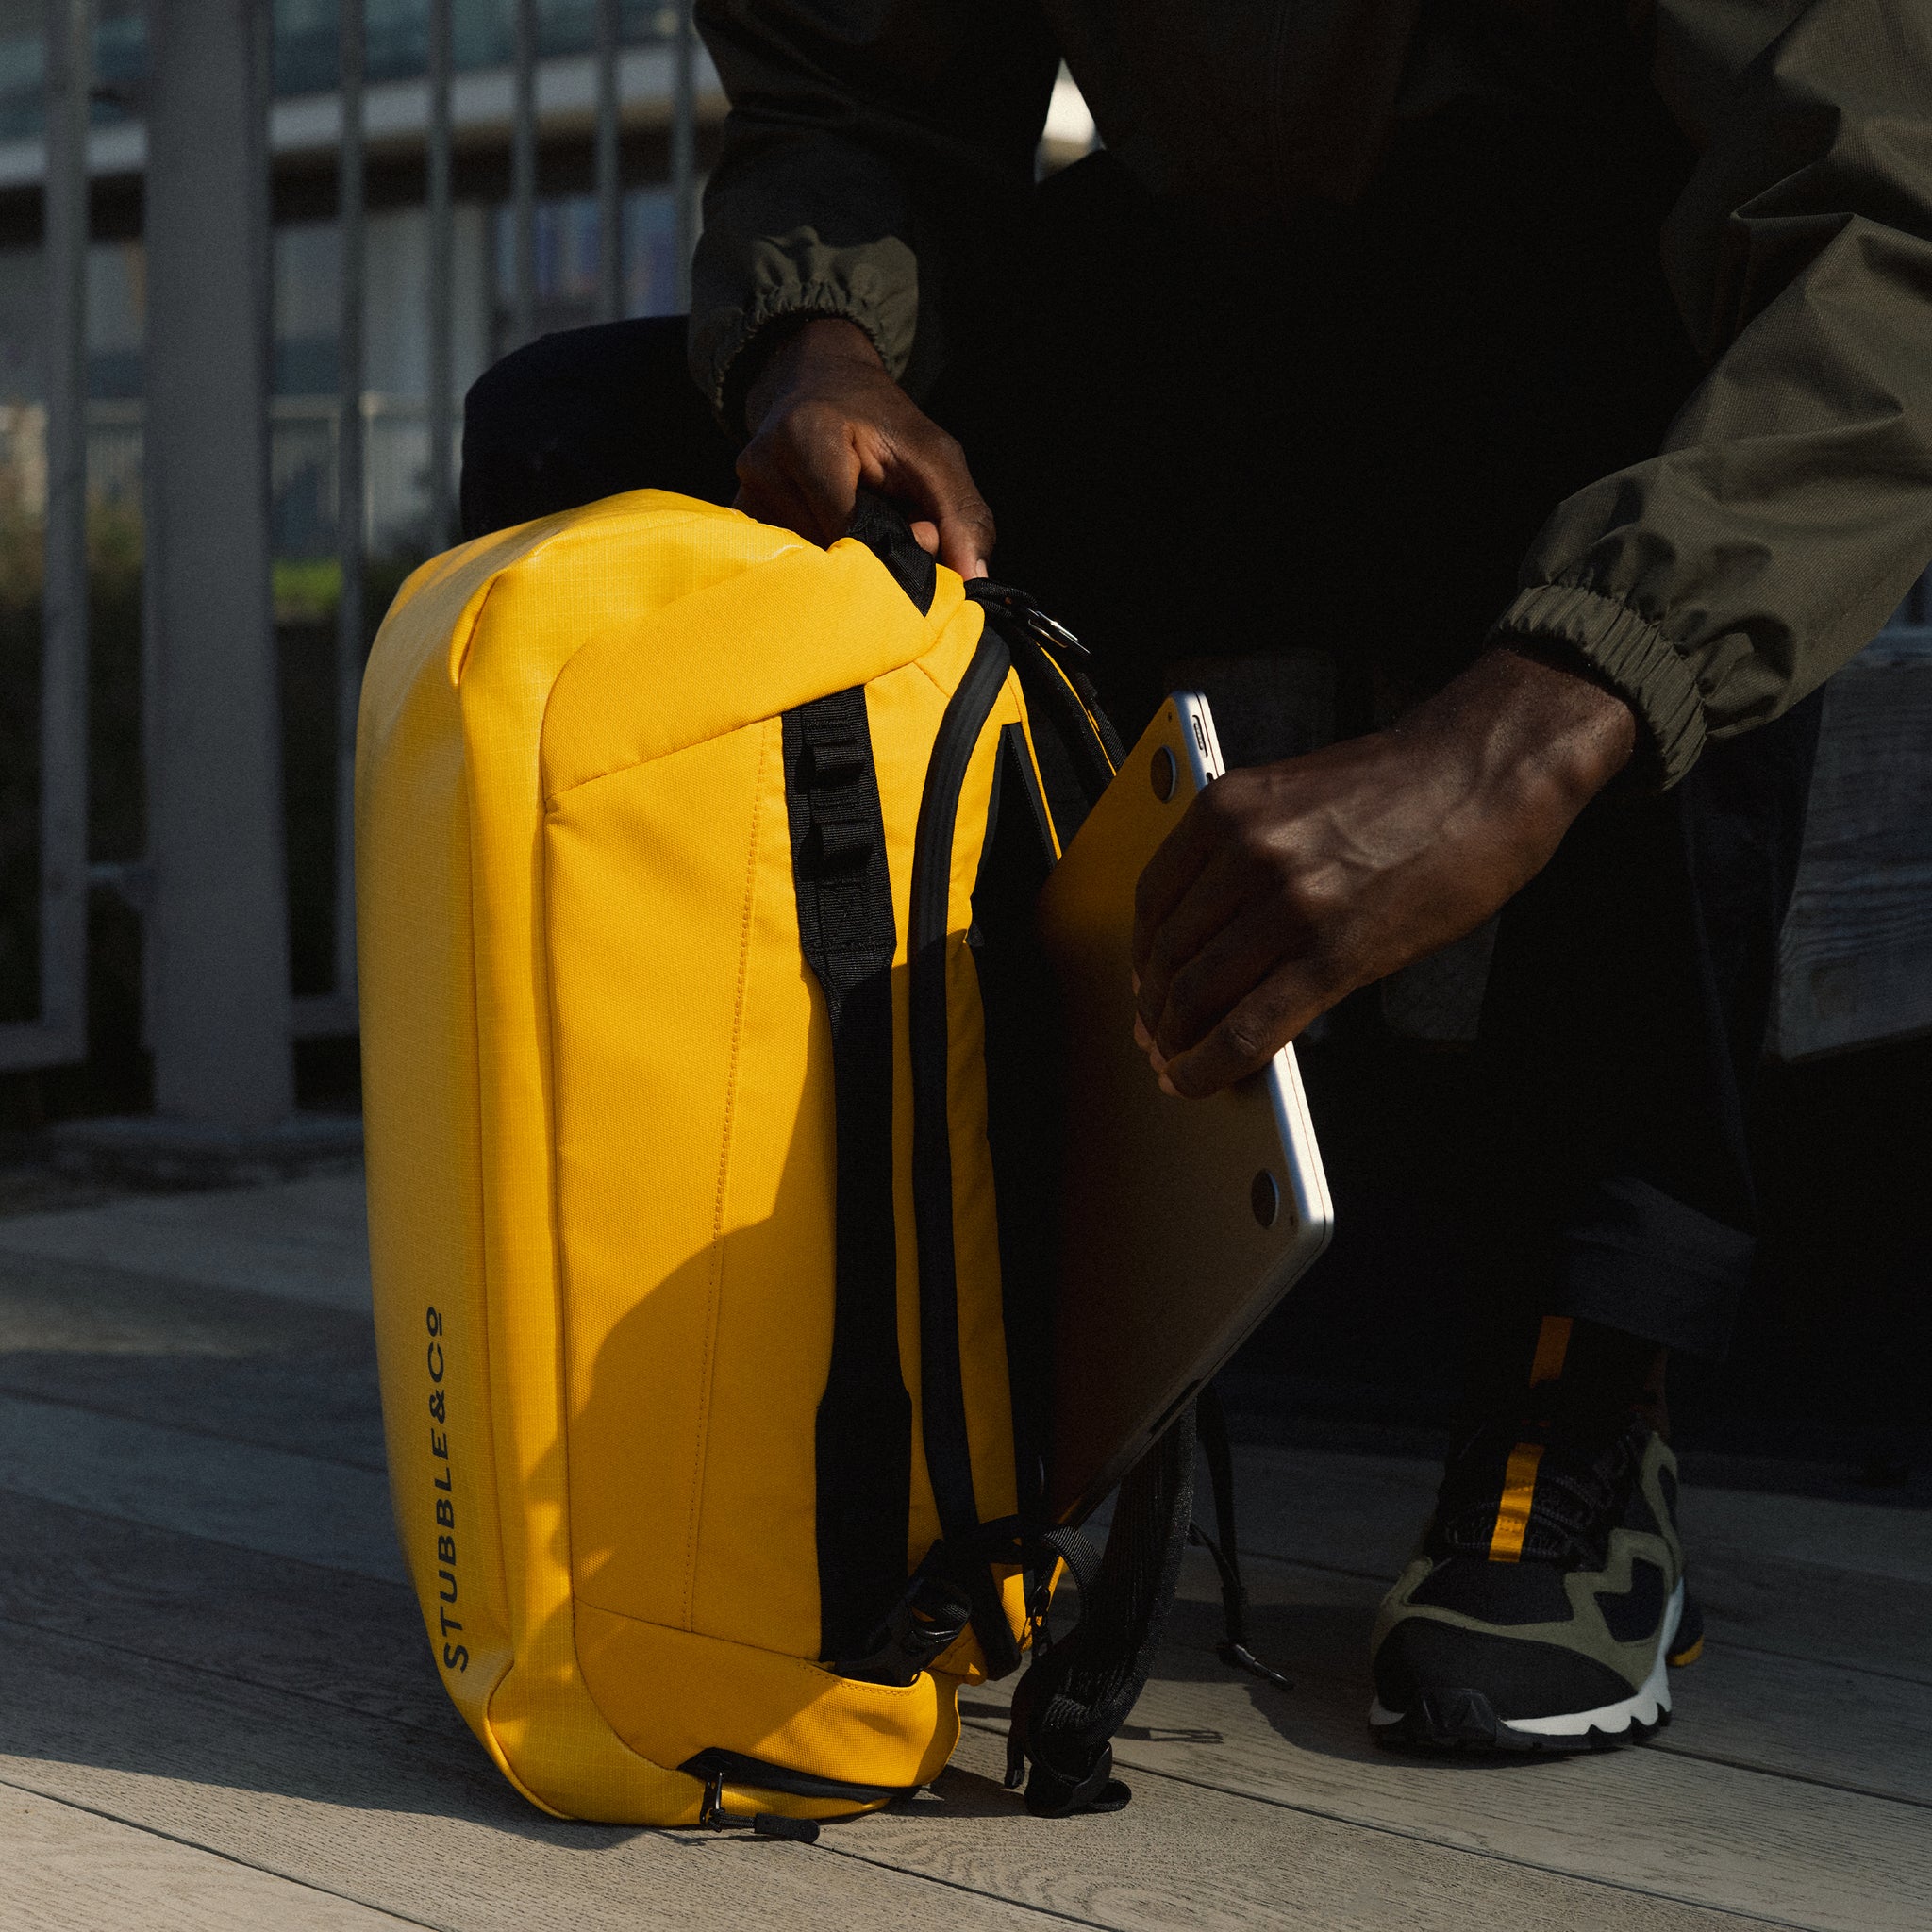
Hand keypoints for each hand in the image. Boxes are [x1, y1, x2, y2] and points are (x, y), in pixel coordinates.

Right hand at [736, 317, 994, 577]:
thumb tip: (975, 580)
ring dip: (844, 558)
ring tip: (860, 520)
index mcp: (808, 439)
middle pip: (828, 554)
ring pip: (809, 563)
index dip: (893, 550)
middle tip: (892, 522)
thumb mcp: (933, 453)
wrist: (816, 379)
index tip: (917, 536)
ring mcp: (744, 494)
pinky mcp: (738, 514)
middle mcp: (764, 466)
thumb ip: (961, 513)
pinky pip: (786, 561)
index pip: (852, 533)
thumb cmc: (880, 419)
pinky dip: (818, 557)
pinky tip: (831, 530)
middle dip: (870, 556)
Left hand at [1131, 647, 1638, 1095]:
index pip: (1152, 901)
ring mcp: (1287, 905)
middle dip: (1155, 1008)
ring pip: (1198, 997)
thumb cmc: (1397, 789)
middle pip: (1169, 954)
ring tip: (1178, 1062)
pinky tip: (1200, 1080)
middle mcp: (1245, 852)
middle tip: (1155, 1036)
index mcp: (1226, 809)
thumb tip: (1205, 932)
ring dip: (1178, 1041)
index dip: (1140, 958)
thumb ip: (1240, 857)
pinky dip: (1211, 1066)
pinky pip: (1248, 1028)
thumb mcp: (1293, 801)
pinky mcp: (1332, 954)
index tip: (1142, 985)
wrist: (1484, 778)